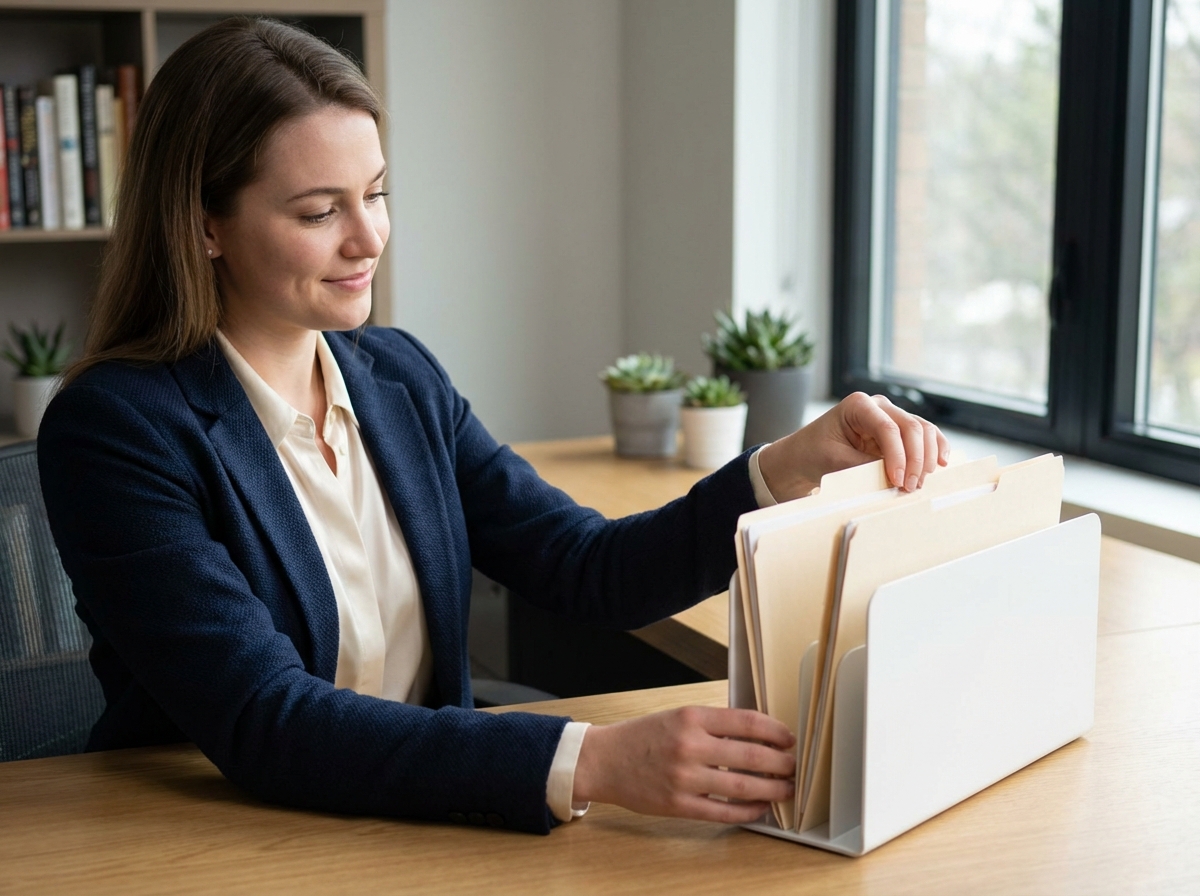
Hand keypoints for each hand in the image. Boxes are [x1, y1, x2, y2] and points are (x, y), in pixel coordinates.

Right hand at [572, 706, 795, 822]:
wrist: (604, 761)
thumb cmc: (643, 737)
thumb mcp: (677, 716)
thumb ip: (713, 723)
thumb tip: (758, 734)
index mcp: (692, 717)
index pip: (747, 722)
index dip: (776, 731)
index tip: (789, 739)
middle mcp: (690, 745)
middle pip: (751, 756)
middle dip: (781, 763)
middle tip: (794, 767)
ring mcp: (685, 778)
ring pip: (743, 787)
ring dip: (772, 789)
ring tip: (786, 789)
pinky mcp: (679, 805)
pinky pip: (724, 812)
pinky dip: (748, 812)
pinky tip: (760, 808)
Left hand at [757, 392, 949, 500]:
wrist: (804, 455)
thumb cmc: (814, 454)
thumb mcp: (835, 461)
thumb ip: (865, 466)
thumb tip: (897, 477)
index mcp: (858, 405)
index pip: (888, 428)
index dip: (898, 455)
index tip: (899, 480)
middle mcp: (878, 406)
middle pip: (911, 427)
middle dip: (916, 459)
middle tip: (911, 487)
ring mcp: (890, 416)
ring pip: (922, 431)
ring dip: (926, 457)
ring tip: (920, 482)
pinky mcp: (897, 432)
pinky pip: (924, 436)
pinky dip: (934, 448)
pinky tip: (940, 463)